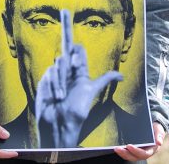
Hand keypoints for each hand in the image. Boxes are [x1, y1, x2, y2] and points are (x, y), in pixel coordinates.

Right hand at [34, 9, 122, 147]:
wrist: (60, 122)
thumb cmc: (77, 108)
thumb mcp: (92, 90)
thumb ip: (105, 79)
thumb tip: (123, 76)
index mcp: (79, 71)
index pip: (77, 49)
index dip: (75, 47)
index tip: (77, 61)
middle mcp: (67, 71)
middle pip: (65, 54)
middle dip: (68, 68)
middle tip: (72, 77)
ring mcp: (56, 75)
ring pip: (57, 63)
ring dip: (61, 81)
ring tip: (62, 96)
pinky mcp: (45, 81)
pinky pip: (49, 73)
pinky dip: (53, 85)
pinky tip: (55, 97)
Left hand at [113, 122, 165, 160]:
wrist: (153, 127)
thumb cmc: (156, 129)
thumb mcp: (159, 130)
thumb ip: (159, 135)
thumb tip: (159, 143)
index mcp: (151, 150)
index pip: (144, 154)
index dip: (136, 151)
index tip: (129, 146)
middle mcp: (144, 153)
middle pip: (134, 157)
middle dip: (126, 154)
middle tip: (117, 148)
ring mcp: (138, 152)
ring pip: (130, 156)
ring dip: (122, 153)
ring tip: (115, 148)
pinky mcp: (133, 149)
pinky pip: (127, 152)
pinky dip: (122, 151)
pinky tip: (116, 147)